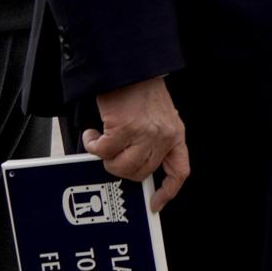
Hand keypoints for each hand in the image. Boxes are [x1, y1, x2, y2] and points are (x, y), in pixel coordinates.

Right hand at [85, 77, 188, 211]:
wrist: (131, 66)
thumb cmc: (141, 91)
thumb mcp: (159, 117)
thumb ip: (154, 140)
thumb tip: (135, 166)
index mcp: (176, 135)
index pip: (179, 171)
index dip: (167, 192)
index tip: (154, 204)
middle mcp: (164, 136)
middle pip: (140, 173)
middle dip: (120, 169)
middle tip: (111, 156)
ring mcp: (145, 133)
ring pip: (120, 166)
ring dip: (105, 158)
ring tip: (101, 142)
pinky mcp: (124, 128)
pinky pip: (102, 151)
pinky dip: (92, 144)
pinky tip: (93, 133)